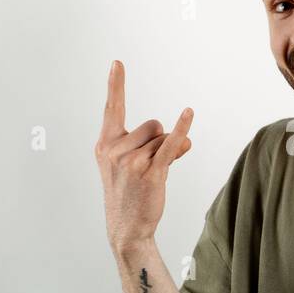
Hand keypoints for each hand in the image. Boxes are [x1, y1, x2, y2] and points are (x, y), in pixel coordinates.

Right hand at [94, 60, 192, 259]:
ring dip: (168, 152)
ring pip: (162, 138)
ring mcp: (131, 161)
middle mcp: (114, 150)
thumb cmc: (129, 195)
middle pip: (152, 124)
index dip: (116, 85)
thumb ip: (153, 145)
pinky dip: (181, 129)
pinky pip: (170, 144)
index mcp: (104, 145)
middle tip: (151, 165)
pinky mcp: (150, 171)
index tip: (117, 63)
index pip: (112, 109)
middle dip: (158, 140)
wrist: (127, 229)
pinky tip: (189, 113)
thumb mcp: (131, 166)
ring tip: (156, 174)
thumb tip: (185, 136)